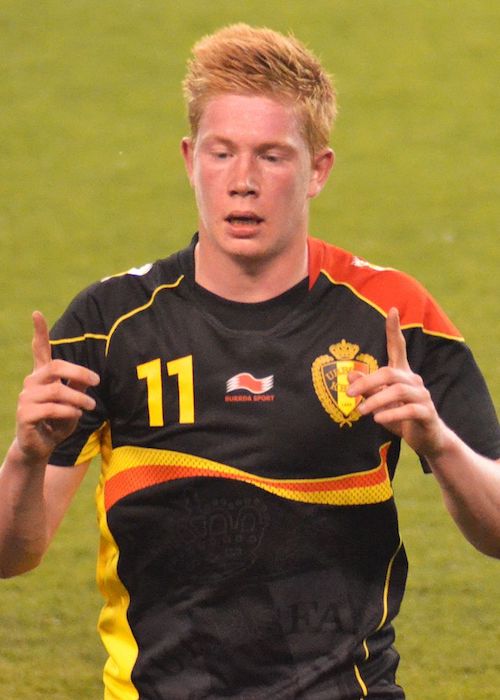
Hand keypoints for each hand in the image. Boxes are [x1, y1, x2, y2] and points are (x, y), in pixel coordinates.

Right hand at [15, 311, 99, 464]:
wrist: (40, 447)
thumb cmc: (58, 421)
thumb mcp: (74, 402)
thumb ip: (78, 387)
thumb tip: (88, 376)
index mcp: (42, 376)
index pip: (39, 350)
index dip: (39, 332)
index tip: (37, 313)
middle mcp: (32, 383)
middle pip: (55, 366)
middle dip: (79, 372)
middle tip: (96, 381)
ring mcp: (26, 398)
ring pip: (57, 390)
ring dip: (79, 398)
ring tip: (90, 406)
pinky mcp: (25, 414)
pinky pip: (52, 408)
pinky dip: (68, 411)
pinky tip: (75, 414)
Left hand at [347, 307, 446, 457]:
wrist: (427, 439)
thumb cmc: (401, 417)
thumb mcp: (380, 403)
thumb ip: (367, 389)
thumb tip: (349, 375)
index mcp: (402, 375)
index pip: (399, 347)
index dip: (394, 330)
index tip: (391, 310)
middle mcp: (414, 381)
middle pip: (390, 373)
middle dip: (368, 381)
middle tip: (349, 393)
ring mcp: (422, 396)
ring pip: (399, 390)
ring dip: (376, 400)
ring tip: (361, 411)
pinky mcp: (427, 413)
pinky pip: (409, 410)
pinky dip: (392, 413)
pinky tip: (378, 420)